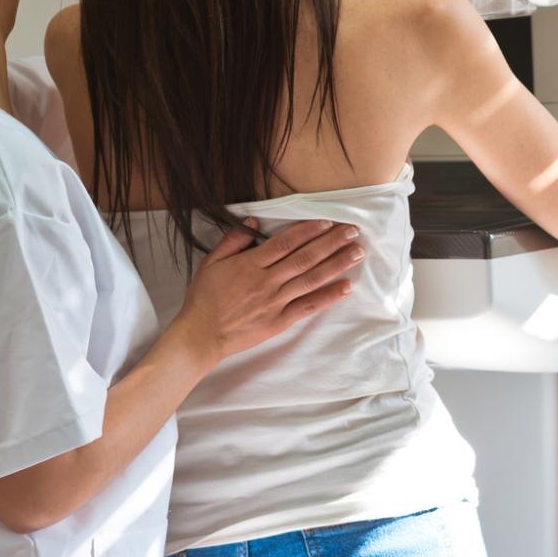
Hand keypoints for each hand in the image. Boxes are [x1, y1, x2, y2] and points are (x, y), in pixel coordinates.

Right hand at [171, 218, 362, 362]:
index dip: (308, 231)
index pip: (285, 243)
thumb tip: (254, 222)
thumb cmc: (204, 298)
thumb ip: (233, 241)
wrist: (201, 335)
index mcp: (250, 264)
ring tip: (357, 253)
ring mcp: (275, 302)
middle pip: (305, 258)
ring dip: (336, 265)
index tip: (328, 222)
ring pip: (311, 279)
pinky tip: (346, 287)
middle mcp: (267, 281)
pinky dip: (328, 297)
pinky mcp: (280, 321)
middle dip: (331, 243)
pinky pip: (308, 306)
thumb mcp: (211, 263)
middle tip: (352, 231)